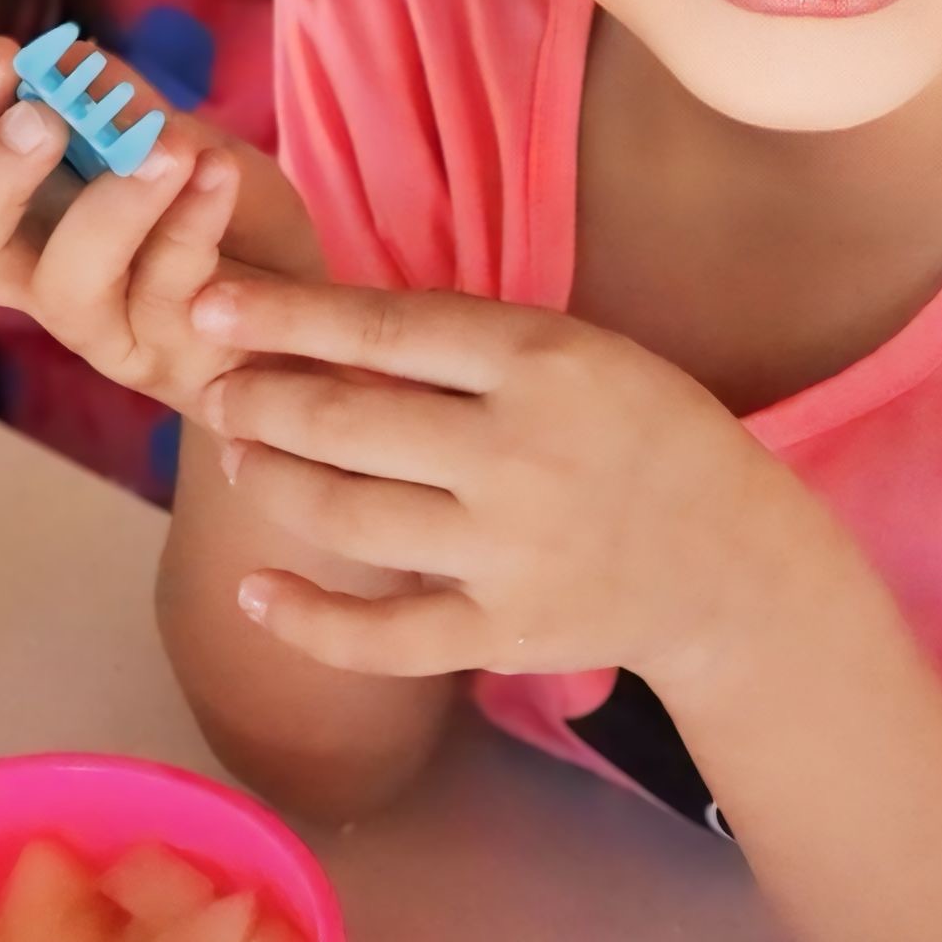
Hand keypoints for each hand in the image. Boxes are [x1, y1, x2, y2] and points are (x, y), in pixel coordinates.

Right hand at [0, 33, 323, 410]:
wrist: (310, 314)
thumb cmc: (231, 224)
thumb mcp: (185, 145)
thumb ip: (128, 108)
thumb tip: (71, 55)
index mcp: (27, 217)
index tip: (3, 53)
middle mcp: (44, 279)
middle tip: (45, 117)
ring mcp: (107, 330)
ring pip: (69, 284)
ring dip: (111, 206)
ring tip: (168, 147)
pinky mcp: (172, 358)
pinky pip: (168, 290)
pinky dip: (193, 223)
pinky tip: (221, 174)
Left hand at [189, 278, 824, 685]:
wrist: (732, 560)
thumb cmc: (644, 429)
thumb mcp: (580, 351)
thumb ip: (470, 345)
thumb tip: (327, 327)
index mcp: (540, 363)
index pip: (383, 331)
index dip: (284, 316)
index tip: (209, 303)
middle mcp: (517, 454)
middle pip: (346, 424)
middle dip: (260, 402)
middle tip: (217, 390)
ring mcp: (508, 552)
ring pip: (346, 519)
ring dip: (274, 484)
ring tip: (248, 459)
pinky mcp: (503, 634)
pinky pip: (380, 638)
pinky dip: (305, 620)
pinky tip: (255, 592)